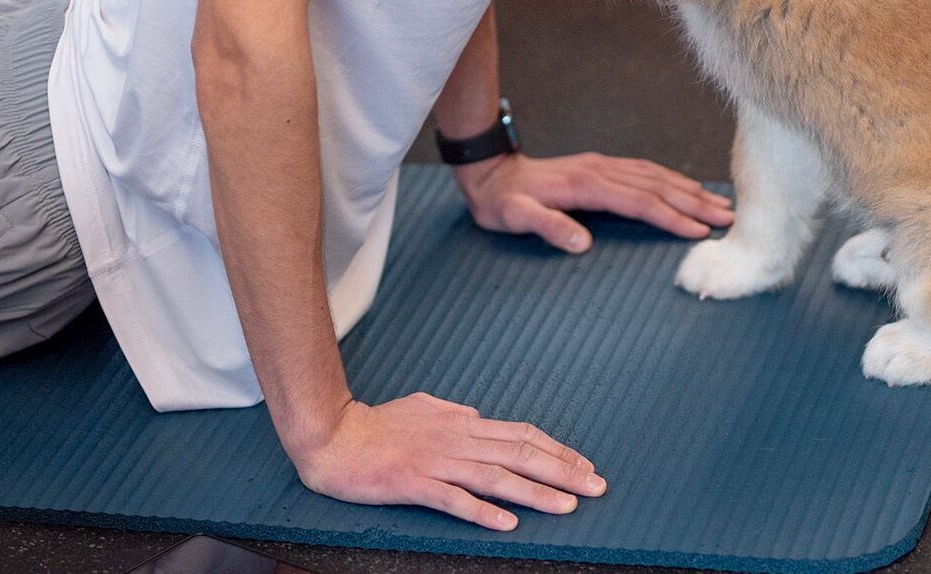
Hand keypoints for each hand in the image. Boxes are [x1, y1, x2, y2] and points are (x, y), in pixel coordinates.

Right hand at [295, 392, 604, 528]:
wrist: (335, 435)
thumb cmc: (378, 424)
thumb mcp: (424, 408)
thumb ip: (454, 414)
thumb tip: (478, 415)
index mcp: (463, 423)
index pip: (521, 434)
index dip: (556, 450)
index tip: (585, 465)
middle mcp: (457, 439)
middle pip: (520, 454)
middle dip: (562, 471)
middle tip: (596, 487)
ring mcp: (437, 460)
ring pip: (496, 476)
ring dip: (536, 492)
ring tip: (567, 507)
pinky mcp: (413, 482)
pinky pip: (454, 498)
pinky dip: (482, 510)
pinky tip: (507, 523)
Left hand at [455, 150, 733, 252]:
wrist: (490, 172)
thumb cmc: (502, 202)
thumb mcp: (515, 217)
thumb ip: (547, 227)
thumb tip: (583, 244)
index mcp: (585, 184)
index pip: (638, 202)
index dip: (669, 216)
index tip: (698, 230)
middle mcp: (600, 170)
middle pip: (656, 185)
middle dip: (693, 202)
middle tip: (727, 217)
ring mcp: (602, 165)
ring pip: (655, 175)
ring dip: (688, 189)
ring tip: (718, 203)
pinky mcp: (601, 166)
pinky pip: (644, 170)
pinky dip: (670, 178)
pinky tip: (685, 187)